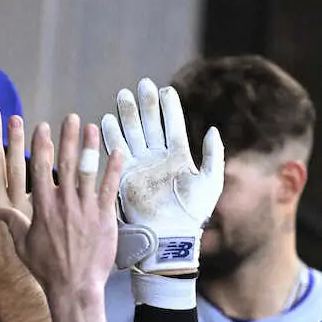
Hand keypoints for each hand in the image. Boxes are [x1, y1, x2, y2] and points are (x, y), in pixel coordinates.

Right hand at [0, 114, 122, 300]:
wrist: (73, 286)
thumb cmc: (46, 268)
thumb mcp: (22, 244)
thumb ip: (12, 221)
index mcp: (43, 206)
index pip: (40, 168)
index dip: (41, 145)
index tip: (42, 127)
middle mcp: (64, 202)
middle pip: (66, 163)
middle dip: (68, 138)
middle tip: (71, 118)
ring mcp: (86, 208)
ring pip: (88, 171)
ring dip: (91, 147)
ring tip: (92, 127)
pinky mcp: (104, 218)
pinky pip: (109, 188)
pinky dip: (113, 169)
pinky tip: (117, 153)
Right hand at [102, 78, 223, 275]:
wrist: (171, 236)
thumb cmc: (193, 213)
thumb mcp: (211, 182)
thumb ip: (214, 154)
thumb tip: (212, 128)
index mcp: (179, 157)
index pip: (173, 125)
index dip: (169, 108)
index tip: (164, 89)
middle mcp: (159, 158)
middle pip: (151, 125)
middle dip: (145, 105)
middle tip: (141, 85)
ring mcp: (142, 166)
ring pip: (133, 134)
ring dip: (127, 115)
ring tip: (122, 95)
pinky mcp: (126, 176)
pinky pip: (117, 151)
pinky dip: (112, 136)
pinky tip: (107, 119)